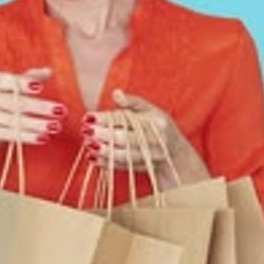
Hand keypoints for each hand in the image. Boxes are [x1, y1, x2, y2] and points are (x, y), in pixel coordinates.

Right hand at [0, 67, 66, 157]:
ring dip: (37, 124)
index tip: (40, 87)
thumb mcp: (10, 89)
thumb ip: (28, 79)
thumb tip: (49, 71)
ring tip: (56, 126)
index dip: (23, 84)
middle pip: (15, 102)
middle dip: (40, 107)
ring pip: (14, 120)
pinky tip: (43, 137)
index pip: (7, 80)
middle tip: (61, 111)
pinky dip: (27, 136)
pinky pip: (8, 134)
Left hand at [81, 88, 209, 187]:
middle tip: (86, 132)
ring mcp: (152, 157)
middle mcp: (156, 140)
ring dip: (105, 152)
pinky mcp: (145, 169)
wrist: (176, 156)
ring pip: (125, 155)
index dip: (107, 119)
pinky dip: (108, 164)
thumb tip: (116, 93)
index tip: (88, 117)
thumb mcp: (151, 110)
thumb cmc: (158, 127)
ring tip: (88, 145)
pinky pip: (124, 168)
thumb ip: (133, 102)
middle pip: (126, 139)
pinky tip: (93, 159)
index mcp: (156, 122)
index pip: (128, 119)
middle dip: (104, 136)